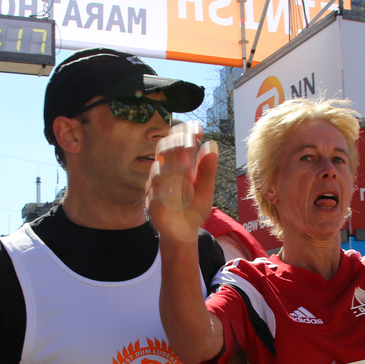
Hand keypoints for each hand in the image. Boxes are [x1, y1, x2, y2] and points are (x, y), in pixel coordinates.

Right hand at [146, 122, 216, 244]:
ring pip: (158, 172)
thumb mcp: (206, 190)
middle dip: (176, 145)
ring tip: (187, 163)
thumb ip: (207, 170)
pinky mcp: (153, 206)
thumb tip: (211, 145)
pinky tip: (177, 186)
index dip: (184, 133)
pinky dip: (166, 190)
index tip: (199, 130)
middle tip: (191, 142)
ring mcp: (155, 189)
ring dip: (172, 166)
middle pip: (163, 151)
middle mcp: (164, 174)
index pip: (175, 142)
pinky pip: (156, 196)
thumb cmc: (193, 209)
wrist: (182, 234)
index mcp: (178, 167)